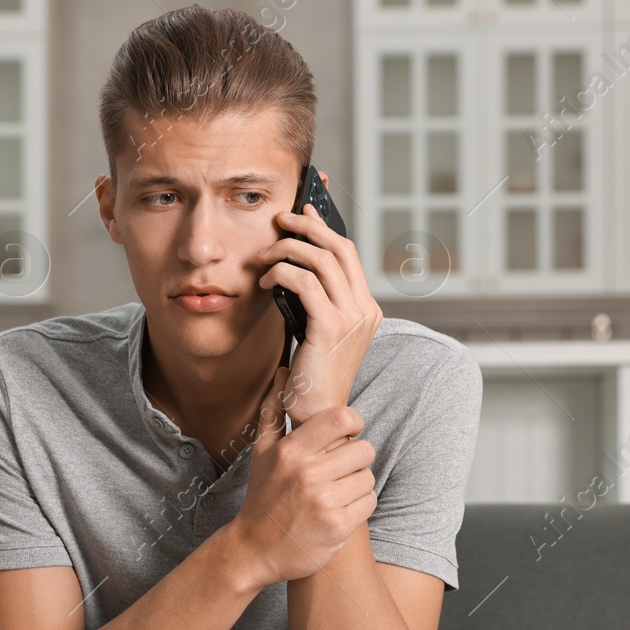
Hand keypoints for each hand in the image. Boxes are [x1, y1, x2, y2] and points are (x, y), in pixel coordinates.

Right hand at [226, 369, 377, 588]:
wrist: (253, 550)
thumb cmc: (262, 496)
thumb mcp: (261, 452)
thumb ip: (273, 410)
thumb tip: (282, 372)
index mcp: (291, 450)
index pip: (341, 418)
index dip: (354, 422)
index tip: (350, 431)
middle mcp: (308, 473)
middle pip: (363, 448)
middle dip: (357, 457)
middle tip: (342, 468)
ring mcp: (324, 501)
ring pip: (368, 477)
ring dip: (358, 483)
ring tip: (338, 490)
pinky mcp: (337, 526)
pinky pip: (369, 502)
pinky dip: (360, 505)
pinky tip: (341, 508)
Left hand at [258, 178, 382, 424]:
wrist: (318, 417)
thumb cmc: (312, 379)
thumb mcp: (317, 334)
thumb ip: (314, 304)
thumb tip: (292, 270)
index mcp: (367, 309)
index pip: (348, 254)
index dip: (324, 228)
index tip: (302, 212)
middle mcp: (365, 309)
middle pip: (340, 248)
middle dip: (307, 226)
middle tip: (279, 220)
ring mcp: (352, 318)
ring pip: (321, 260)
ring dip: (287, 249)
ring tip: (263, 256)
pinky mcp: (331, 328)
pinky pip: (304, 283)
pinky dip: (281, 274)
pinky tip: (264, 282)